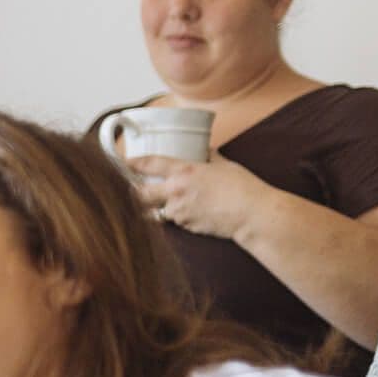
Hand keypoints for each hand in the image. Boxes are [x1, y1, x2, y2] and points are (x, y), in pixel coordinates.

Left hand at [128, 154, 277, 241]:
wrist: (253, 215)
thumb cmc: (243, 187)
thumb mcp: (225, 165)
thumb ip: (210, 157)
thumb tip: (206, 150)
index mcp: (184, 172)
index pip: (149, 165)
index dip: (132, 163)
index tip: (124, 162)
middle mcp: (176, 192)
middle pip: (140, 195)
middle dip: (134, 193)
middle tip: (137, 189)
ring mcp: (179, 211)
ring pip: (155, 210)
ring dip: (157, 207)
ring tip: (166, 202)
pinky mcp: (185, 226)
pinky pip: (173, 221)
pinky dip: (176, 217)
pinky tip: (189, 212)